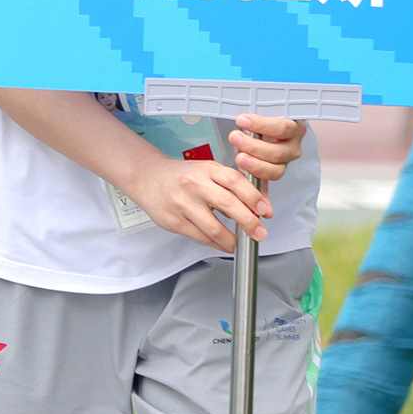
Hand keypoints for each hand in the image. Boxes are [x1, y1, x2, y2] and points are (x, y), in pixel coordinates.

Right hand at [124, 151, 271, 252]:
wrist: (147, 178)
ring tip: (239, 244)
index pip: (235, 181)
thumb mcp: (207, 171)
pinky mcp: (173, 221)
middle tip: (260, 233)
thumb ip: (231, 185)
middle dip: (249, 222)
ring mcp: (182, 204)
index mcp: (207, 169)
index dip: (254, 197)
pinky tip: (222, 244)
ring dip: (232, 240)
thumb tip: (259, 207)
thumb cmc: (182, 176)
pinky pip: (200, 237)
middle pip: (228, 204)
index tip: (266, 212)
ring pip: (214, 227)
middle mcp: (194, 184)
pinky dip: (215, 244)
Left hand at [228, 114, 307, 183]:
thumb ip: (254, 112)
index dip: (262, 125)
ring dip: (253, 163)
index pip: (284, 127)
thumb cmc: (257, 120)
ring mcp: (286, 159)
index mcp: (293, 124)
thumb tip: (241, 113)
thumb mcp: (257, 112)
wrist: (253, 131)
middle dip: (253, 146)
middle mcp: (294, 143)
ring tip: (238, 155)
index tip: (241, 120)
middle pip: (279, 152)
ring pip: (275, 168)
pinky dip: (253, 172)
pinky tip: (242, 163)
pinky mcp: (277, 171)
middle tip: (234, 137)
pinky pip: (268, 177)